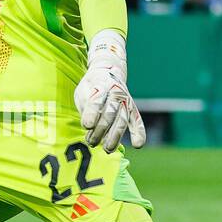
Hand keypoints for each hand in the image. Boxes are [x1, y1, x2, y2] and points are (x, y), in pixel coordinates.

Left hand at [74, 30, 145, 151]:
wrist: (108, 72)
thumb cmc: (91, 87)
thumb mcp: (83, 90)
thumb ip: (85, 105)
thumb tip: (89, 126)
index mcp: (101, 84)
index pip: (97, 100)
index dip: (92, 113)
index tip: (87, 126)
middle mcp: (116, 92)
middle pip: (110, 113)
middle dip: (100, 130)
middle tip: (91, 142)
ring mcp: (125, 100)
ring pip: (122, 120)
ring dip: (115, 136)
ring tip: (107, 149)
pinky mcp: (132, 109)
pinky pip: (137, 121)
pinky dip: (139, 132)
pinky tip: (138, 144)